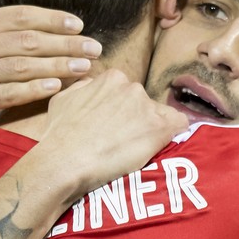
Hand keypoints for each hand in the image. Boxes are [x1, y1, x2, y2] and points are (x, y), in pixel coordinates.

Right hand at [0, 0, 102, 133]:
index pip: (19, 16)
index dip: (51, 18)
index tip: (78, 24)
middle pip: (27, 42)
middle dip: (65, 44)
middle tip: (95, 48)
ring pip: (22, 68)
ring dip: (57, 68)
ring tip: (85, 68)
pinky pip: (6, 95)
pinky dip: (32, 91)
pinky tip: (56, 88)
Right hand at [28, 69, 189, 195]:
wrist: (65, 160)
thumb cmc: (59, 134)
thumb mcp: (62, 99)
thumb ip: (82, 87)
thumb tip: (90, 86)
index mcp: (112, 78)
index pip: (126, 92)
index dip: (122, 111)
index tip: (115, 126)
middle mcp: (132, 87)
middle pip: (143, 103)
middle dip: (136, 119)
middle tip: (122, 140)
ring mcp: (147, 107)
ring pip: (160, 115)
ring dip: (150, 129)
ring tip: (135, 150)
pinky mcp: (159, 128)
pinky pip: (179, 125)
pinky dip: (173, 134)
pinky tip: (162, 145)